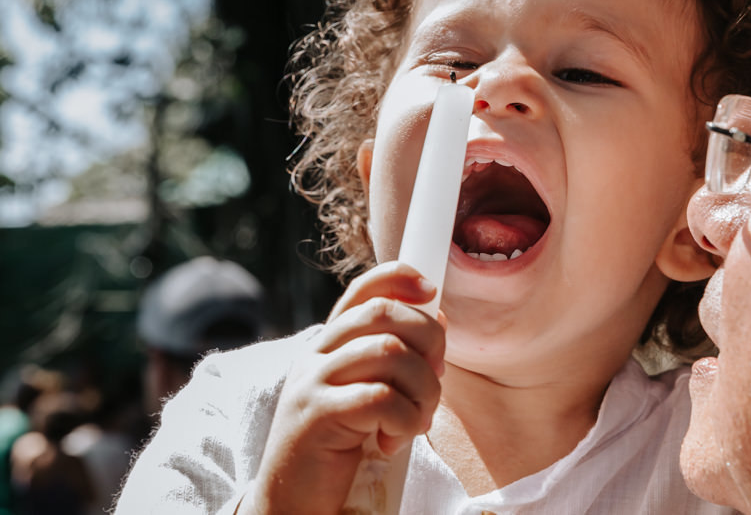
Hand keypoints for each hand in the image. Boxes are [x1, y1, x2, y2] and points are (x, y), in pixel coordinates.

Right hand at [240, 262, 444, 514]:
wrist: (294, 500)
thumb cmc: (341, 447)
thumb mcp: (369, 393)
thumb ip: (395, 357)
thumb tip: (438, 318)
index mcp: (329, 345)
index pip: (361, 290)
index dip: (398, 277)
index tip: (431, 289)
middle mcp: (316, 355)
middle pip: (385, 314)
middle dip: (429, 341)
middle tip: (434, 379)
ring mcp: (312, 382)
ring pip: (392, 352)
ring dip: (423, 389)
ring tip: (417, 420)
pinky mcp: (317, 415)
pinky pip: (382, 398)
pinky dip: (405, 421)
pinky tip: (393, 441)